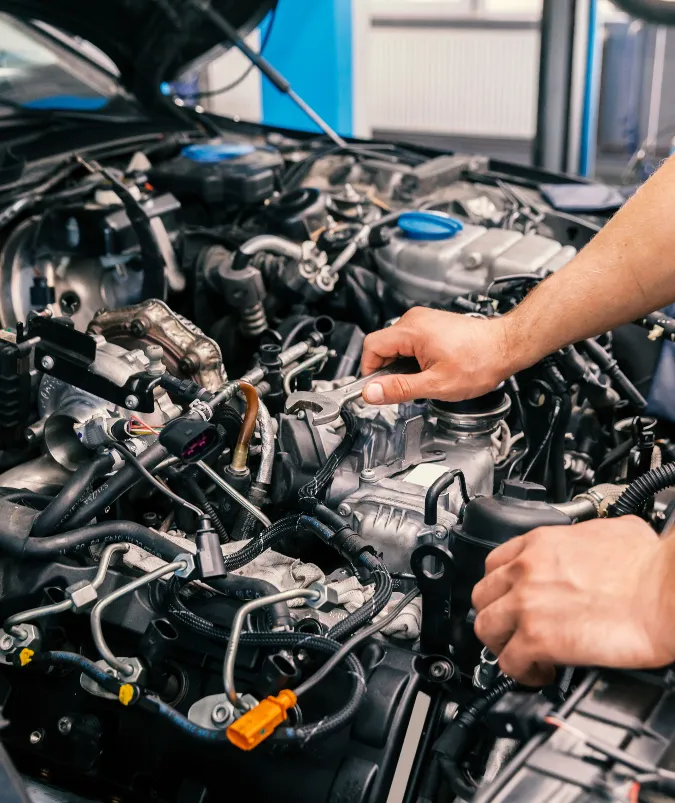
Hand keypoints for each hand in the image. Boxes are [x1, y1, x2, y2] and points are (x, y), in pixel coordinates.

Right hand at [361, 308, 513, 404]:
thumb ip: (399, 389)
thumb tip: (371, 393)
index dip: (370, 371)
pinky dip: (413, 359)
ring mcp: (424, 320)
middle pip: (382, 346)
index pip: (371, 347)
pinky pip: (410, 342)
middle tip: (404, 388)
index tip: (378, 388)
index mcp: (411, 330)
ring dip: (402, 366)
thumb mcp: (436, 384)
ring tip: (423, 378)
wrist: (506, 347)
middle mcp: (414, 320)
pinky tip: (431, 369)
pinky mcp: (432, 325)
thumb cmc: (480, 361)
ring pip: (396, 346)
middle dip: (388, 370)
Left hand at [471, 517, 674, 685]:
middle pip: (482, 597)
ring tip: (522, 655)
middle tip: (512, 630)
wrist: (665, 592)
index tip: (509, 599)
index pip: (494, 564)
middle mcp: (525, 571)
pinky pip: (509, 662)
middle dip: (495, 616)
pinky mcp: (538, 639)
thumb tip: (595, 545)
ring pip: (486, 630)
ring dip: (501, 645)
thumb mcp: (610, 531)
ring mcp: (527, 605)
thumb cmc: (649, 565)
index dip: (501, 587)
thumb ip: (585, 538)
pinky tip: (542, 672)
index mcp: (540, 544)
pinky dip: (521, 672)